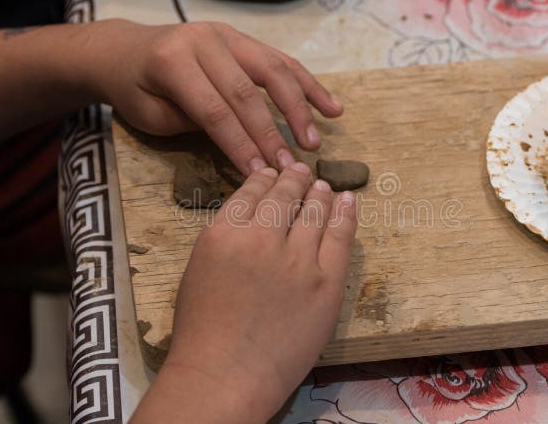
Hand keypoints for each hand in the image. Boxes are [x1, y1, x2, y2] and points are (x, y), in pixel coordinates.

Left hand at [88, 20, 342, 174]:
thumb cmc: (135, 89)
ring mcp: (227, 35)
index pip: (214, 110)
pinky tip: (331, 107)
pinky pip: (281, 61)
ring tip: (315, 140)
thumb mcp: (151, 114)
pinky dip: (308, 84)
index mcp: (173, 61)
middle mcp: (204, 41)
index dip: (239, 144)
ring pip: (273, 70)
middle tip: (291, 167)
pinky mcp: (243, 38)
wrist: (124, 49)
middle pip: (246, 92)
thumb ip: (193, 122)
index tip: (260, 175)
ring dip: (299, 108)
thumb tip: (243, 142)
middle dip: (271, 133)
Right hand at [130, 163, 357, 422]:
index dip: (266, 178)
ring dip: (320, 194)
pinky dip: (346, 214)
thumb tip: (250, 218)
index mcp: (225, 233)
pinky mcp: (327, 282)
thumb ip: (225, 238)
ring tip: (324, 186)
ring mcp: (299, 260)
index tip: (274, 172)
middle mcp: (263, 238)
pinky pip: (341, 237)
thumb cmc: (203, 333)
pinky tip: (348, 201)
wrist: (226, 376)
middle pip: (285, 195)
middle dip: (294, 179)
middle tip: (302, 172)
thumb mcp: (199, 270)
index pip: (251, 191)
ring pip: (316, 211)